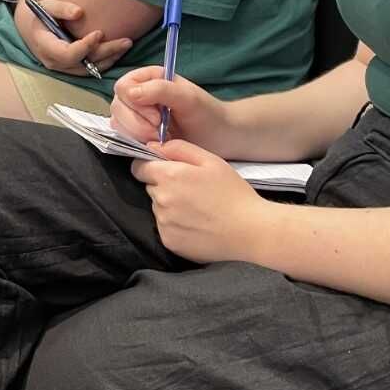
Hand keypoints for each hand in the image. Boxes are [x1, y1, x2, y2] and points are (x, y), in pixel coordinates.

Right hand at [14, 0, 132, 77]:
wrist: (33, 26)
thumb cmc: (40, 13)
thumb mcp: (46, 5)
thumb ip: (61, 8)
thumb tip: (79, 13)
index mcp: (45, 46)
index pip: (67, 54)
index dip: (85, 46)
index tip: (100, 32)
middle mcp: (54, 62)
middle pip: (83, 64)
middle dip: (106, 53)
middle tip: (125, 41)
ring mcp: (63, 67)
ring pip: (89, 70)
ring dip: (109, 59)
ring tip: (125, 46)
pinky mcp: (72, 68)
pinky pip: (90, 70)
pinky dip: (105, 62)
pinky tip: (118, 51)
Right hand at [111, 66, 233, 153]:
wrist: (218, 137)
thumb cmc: (207, 113)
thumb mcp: (187, 97)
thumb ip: (160, 90)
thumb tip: (131, 93)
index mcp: (149, 78)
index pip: (123, 86)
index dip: (135, 104)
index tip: (158, 117)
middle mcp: (139, 94)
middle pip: (117, 106)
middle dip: (137, 123)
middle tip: (161, 132)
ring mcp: (136, 115)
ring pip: (117, 123)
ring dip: (137, 135)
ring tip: (161, 139)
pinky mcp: (137, 133)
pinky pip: (123, 137)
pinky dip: (137, 143)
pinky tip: (156, 145)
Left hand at [131, 139, 272, 263]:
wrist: (250, 231)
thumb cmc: (233, 192)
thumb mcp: (211, 161)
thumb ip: (179, 149)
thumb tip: (153, 146)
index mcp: (169, 176)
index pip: (139, 168)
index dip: (150, 166)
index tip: (165, 169)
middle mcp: (160, 200)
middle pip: (150, 188)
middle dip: (164, 186)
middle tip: (191, 190)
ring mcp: (163, 223)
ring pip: (158, 208)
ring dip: (170, 206)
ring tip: (197, 209)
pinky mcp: (169, 242)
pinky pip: (165, 227)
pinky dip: (175, 225)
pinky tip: (196, 224)